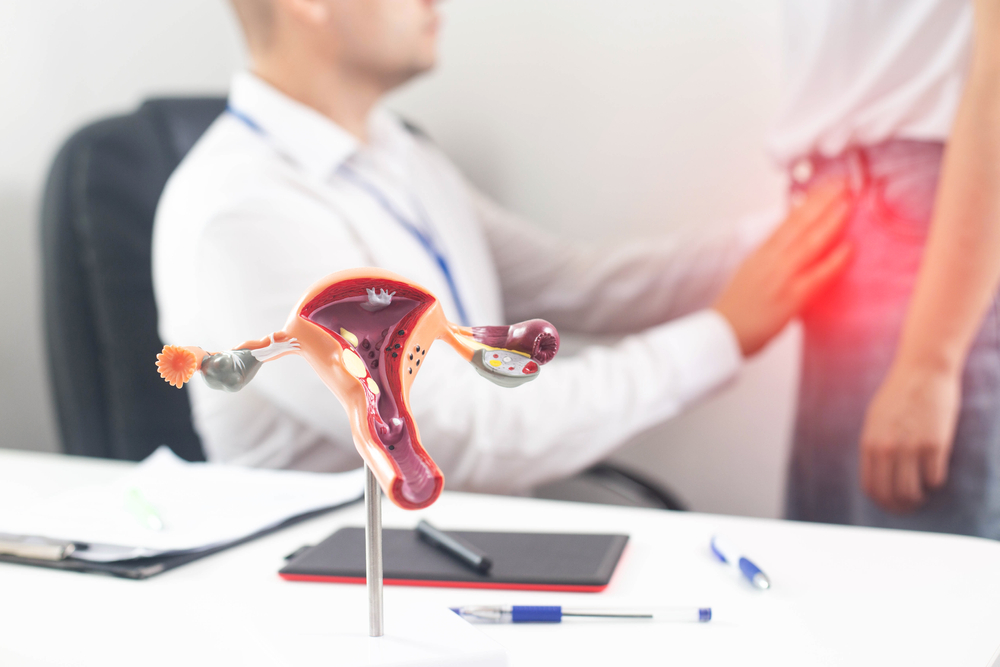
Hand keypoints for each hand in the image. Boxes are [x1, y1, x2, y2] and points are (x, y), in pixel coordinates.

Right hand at [713, 183, 851, 355]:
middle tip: (842, 185)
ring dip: (830, 221)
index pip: (787, 221)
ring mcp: (780, 277)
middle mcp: (770, 260)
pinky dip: (833, 261)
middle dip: (822, 201)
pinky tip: (849, 248)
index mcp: (760, 253)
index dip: (807, 202)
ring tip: (849, 204)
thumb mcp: (750, 273)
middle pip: (799, 224)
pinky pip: (817, 276)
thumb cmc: (735, 310)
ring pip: (809, 242)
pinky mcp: (790, 298)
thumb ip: (771, 259)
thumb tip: (790, 247)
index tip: (824, 188)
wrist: (722, 334)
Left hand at [860, 363, 960, 512]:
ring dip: (918, 500)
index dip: (882, 502)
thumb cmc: (900, 394)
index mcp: (870, 443)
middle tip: (910, 507)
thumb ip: (875, 444)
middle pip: (890, 494)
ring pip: (911, 492)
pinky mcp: (935, 444)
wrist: (922, 371)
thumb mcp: (876, 419)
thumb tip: (878, 471)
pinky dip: (935, 482)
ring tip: (922, 495)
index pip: (870, 487)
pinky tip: (935, 475)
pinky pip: (934, 479)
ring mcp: (910, 447)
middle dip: (900, 507)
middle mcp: (887, 448)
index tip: (892, 505)